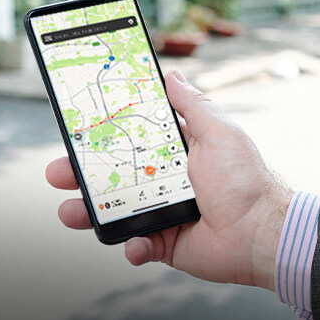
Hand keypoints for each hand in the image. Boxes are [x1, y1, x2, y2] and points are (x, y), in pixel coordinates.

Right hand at [45, 69, 291, 291]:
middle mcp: (164, 180)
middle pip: (111, 175)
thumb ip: (192, 104)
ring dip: (87, 212)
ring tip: (70, 211)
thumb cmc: (245, 180)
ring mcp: (162, 213)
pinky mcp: (165, 244)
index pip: (129, 138)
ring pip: (113, 211)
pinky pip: (136, 245)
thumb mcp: (218, 132)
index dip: (101, 135)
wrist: (262, 233)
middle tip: (56, 172)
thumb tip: (171, 73)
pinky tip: (134, 243)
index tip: (75, 129)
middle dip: (78, 174)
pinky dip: (130, 246)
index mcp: (175, 152)